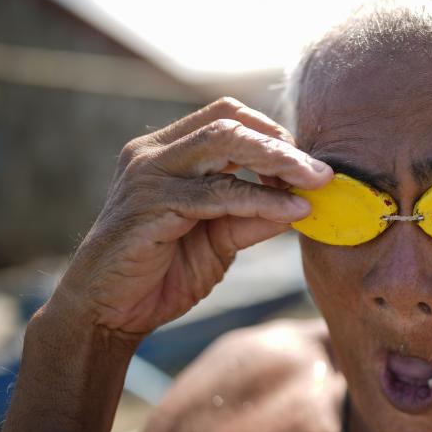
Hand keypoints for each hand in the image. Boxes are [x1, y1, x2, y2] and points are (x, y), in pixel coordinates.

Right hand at [52, 97, 331, 341]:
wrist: (108, 313)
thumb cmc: (162, 272)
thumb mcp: (220, 239)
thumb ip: (254, 216)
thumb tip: (304, 201)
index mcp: (168, 152)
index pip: (227, 117)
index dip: (272, 135)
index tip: (307, 166)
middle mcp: (154, 153)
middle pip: (229, 121)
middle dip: (282, 144)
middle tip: (323, 172)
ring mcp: (148, 175)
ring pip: (224, 144)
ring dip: (278, 162)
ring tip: (316, 183)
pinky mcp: (150, 206)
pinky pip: (218, 194)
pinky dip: (261, 200)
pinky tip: (292, 211)